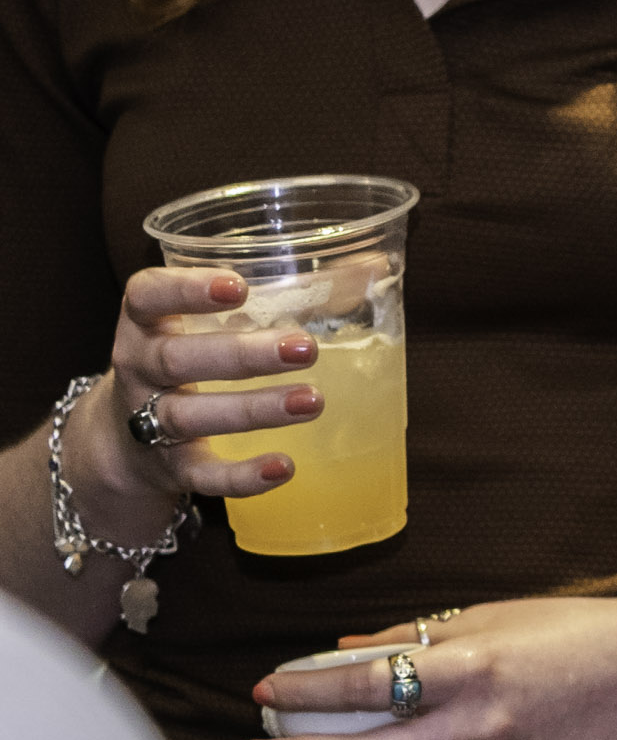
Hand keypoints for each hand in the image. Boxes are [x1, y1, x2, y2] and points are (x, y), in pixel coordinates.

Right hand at [87, 266, 339, 519]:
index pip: (146, 296)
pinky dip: (240, 476)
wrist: (122, 441)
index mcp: (145, 323)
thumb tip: (372, 263)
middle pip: (177, 360)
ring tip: (312, 401)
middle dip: (242, 355)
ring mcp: (146, 422)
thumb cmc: (192, 356)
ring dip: (253, 409)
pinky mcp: (170, 468)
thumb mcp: (214, 322)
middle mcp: (138, 369)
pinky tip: (283, 466)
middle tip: (305, 348)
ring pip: (191, 416)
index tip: (239, 287)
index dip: (185, 289)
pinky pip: (201, 475)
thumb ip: (287, 291)